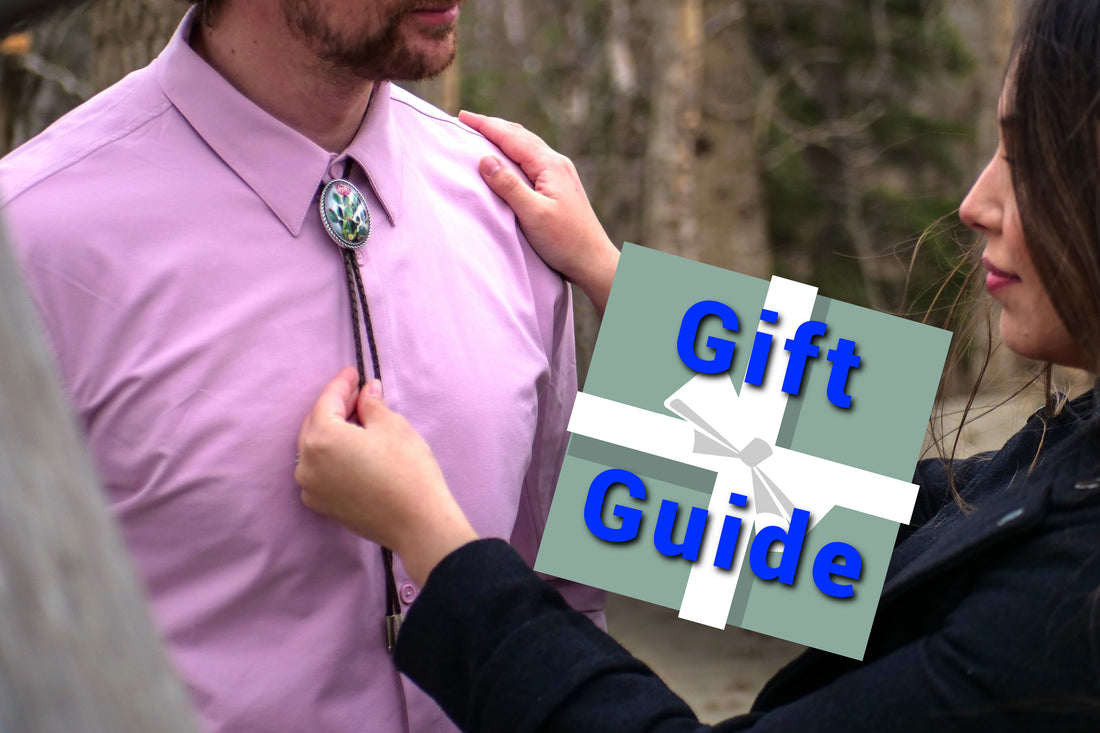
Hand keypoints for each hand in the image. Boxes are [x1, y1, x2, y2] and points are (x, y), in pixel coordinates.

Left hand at [295, 368, 477, 585]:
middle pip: (316, 424)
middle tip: (358, 394)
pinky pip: (319, 471)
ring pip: (316, 448)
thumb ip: (371, 404)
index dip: (342, 383)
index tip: (354, 372)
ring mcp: (310, 487)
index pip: (327, 401)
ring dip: (333, 431)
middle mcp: (306, 462)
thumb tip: (367, 391)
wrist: (417, 523)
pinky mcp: (321, 505)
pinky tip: (352, 451)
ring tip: (357, 421)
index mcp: (321, 438)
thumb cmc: (407, 469)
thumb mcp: (392, 426)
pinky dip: (331, 456)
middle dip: (336, 407)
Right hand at [459, 110, 619, 315]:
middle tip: (467, 121)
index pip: (512, 137)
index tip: (462, 117)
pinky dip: (515, 152)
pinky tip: (509, 159)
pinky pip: (533, 159)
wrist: (594, 261)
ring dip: (504, 137)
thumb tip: (485, 159)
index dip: (485, 125)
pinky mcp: (561, 186)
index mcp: (550, 165)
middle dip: (493, 126)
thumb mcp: (533, 214)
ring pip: (528, 146)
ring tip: (483, 133)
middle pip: (520, 136)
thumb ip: (509, 186)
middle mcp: (557, 163)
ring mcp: (561, 174)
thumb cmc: (565, 241)